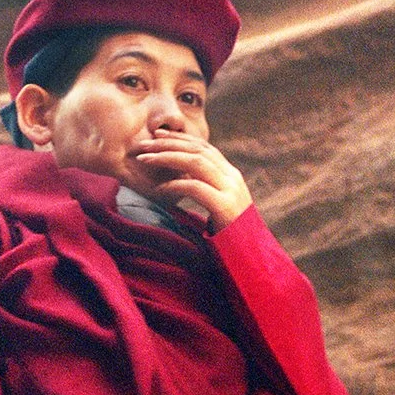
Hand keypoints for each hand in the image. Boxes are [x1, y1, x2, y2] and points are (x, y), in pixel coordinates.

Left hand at [125, 136, 251, 232]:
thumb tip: (179, 178)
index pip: (203, 147)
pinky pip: (196, 188)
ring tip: (145, 160)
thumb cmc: (229, 235)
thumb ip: (206, 188)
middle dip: (168, 144)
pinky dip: (175, 185)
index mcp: (231, 175)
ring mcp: (231, 191)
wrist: (251, 258)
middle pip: (197, 150)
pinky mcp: (225, 208)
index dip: (179, 138)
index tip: (157, 135)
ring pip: (196, 162)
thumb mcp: (219, 205)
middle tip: (144, 144)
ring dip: (167, 158)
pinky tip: (160, 190)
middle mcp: (232, 178)